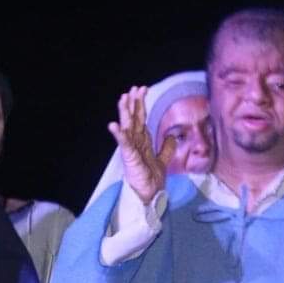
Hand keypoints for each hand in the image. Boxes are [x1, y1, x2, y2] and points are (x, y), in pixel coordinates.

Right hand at [108, 86, 174, 204]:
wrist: (150, 195)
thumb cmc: (152, 179)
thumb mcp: (163, 160)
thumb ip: (166, 147)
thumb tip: (170, 135)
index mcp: (142, 141)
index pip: (141, 118)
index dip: (141, 104)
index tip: (142, 89)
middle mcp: (135, 142)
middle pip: (134, 118)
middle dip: (133, 103)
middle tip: (134, 88)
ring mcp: (131, 149)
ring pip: (127, 126)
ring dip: (125, 112)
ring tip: (123, 98)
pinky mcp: (129, 157)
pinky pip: (124, 144)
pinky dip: (119, 134)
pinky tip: (113, 124)